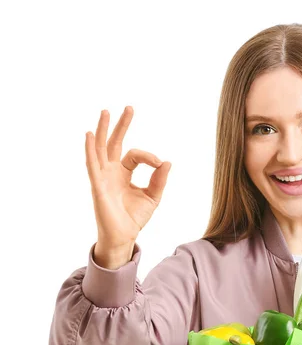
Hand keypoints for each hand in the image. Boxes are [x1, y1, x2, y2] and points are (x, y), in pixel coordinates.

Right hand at [85, 106, 170, 248]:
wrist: (124, 237)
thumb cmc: (134, 218)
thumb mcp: (153, 197)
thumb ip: (159, 180)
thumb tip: (167, 162)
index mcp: (123, 173)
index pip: (134, 155)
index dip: (149, 156)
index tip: (159, 163)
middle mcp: (111, 172)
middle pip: (114, 143)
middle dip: (121, 125)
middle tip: (130, 107)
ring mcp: (102, 177)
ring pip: (101, 148)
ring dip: (103, 130)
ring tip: (105, 112)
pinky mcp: (97, 185)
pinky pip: (92, 164)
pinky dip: (90, 149)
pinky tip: (90, 135)